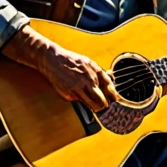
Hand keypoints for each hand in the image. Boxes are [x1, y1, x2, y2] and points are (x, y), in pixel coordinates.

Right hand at [3, 26, 118, 111]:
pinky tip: (77, 91)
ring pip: (90, 105)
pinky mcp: (67, 96)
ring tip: (94, 102)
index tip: (114, 103)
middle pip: (100, 103)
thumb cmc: (73, 60)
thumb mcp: (91, 64)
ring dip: (94, 105)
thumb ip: (103, 76)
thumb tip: (112, 87)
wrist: (53, 60)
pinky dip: (80, 99)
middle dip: (103, 106)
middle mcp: (85, 84)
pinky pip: (78, 101)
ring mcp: (75, 91)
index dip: (111, 100)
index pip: (108, 94)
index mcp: (93, 76)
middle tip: (105, 105)